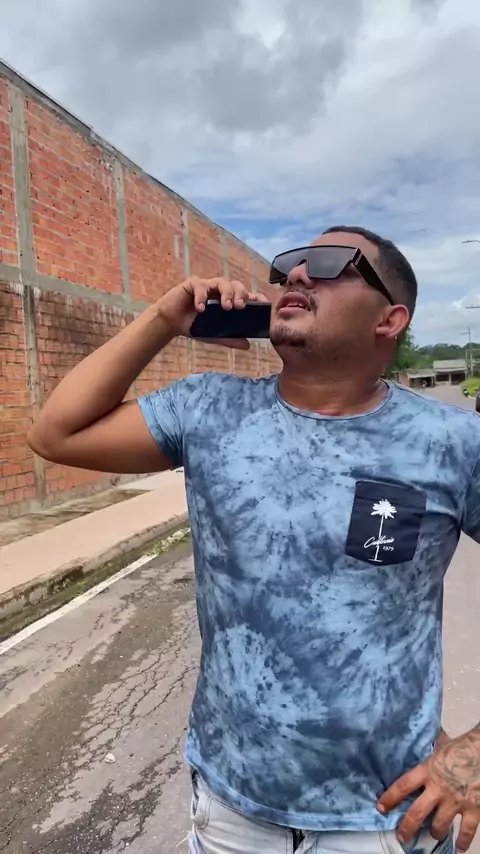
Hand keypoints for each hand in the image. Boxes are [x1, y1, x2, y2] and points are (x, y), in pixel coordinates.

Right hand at [157, 276, 267, 349]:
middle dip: (241, 294)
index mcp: (228, 300)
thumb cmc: (195, 326)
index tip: (264, 303)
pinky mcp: (192, 284)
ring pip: (222, 282)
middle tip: (241, 306)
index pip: (246, 295)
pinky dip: (201, 296)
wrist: (171, 323)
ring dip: (226, 293)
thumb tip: (248, 345)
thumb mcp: (214, 336)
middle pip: (236, 285)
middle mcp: (220, 291)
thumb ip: (229, 339)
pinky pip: (200, 286)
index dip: (256, 297)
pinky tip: (201, 308)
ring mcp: (207, 285)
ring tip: (226, 307)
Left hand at [378, 728, 479, 851]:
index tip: (381, 808)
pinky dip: (464, 841)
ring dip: (435, 832)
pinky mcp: (473, 809)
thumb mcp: (440, 747)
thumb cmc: (461, 746)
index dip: (390, 798)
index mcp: (427, 771)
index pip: (403, 786)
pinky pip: (467, 830)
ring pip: (439, 825)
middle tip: (401, 836)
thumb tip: (421, 743)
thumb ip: (430, 753)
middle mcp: (438, 789)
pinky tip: (460, 848)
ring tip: (433, 834)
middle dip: (407, 827)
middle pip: (417, 813)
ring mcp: (455, 801)